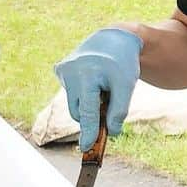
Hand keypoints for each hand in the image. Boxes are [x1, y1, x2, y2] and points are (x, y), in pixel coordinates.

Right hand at [54, 28, 142, 151]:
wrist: (113, 39)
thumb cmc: (122, 64)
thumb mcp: (126, 86)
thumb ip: (119, 110)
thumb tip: (111, 132)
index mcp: (87, 74)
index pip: (88, 110)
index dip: (88, 131)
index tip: (86, 147)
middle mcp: (70, 70)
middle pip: (79, 110)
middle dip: (93, 114)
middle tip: (108, 102)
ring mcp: (62, 69)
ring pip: (75, 103)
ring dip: (88, 102)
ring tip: (102, 87)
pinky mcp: (59, 69)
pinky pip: (71, 92)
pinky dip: (82, 92)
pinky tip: (92, 79)